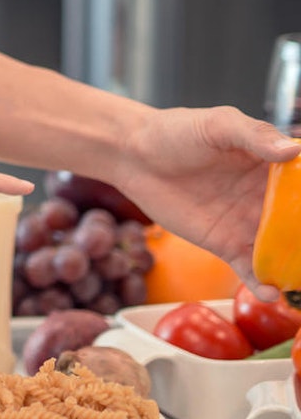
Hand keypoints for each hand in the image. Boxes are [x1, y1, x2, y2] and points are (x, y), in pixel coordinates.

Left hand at [109, 106, 299, 288]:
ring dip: (296, 268)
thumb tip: (293, 150)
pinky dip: (261, 283)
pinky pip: (249, 267)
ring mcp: (248, 223)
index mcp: (276, 167)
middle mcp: (268, 198)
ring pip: (282, 252)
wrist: (134, 154)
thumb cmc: (177, 131)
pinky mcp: (224, 243)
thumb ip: (255, 136)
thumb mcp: (219, 125)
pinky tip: (270, 293)